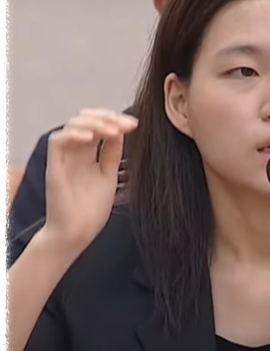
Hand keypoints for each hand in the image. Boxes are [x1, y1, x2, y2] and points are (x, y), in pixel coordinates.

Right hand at [42, 109, 137, 253]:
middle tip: (126, 124)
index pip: (98, 126)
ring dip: (94, 123)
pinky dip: (74, 135)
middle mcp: (75, 152)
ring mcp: (64, 158)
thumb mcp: (109, 176)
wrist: (77, 233)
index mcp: (89, 155)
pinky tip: (91, 138)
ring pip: (72, 125)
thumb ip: (112, 154)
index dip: (114, 120)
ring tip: (113, 131)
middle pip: (85, 120)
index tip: (134, 124)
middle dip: (107, 117)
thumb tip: (122, 132)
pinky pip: (57, 141)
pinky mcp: (53, 166)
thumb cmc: (91, 210)